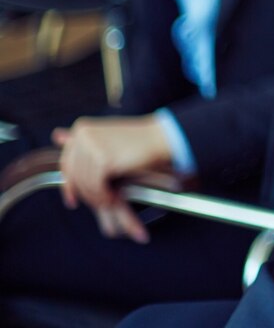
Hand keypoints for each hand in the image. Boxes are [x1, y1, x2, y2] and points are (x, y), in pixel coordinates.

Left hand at [51, 115, 173, 242]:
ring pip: (85, 183)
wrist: (161, 138)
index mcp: (82, 129)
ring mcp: (92, 146)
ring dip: (97, 196)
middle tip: (101, 202)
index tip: (72, 200)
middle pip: (75, 175)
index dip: (69, 185)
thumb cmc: (137, 140)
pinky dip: (103, 196)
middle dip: (87, 193)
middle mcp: (83, 135)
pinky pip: (96, 186)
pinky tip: (114, 197)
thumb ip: (82, 139)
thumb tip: (56, 135)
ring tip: (110, 200)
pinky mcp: (103, 159)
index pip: (66, 163)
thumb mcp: (105, 137)